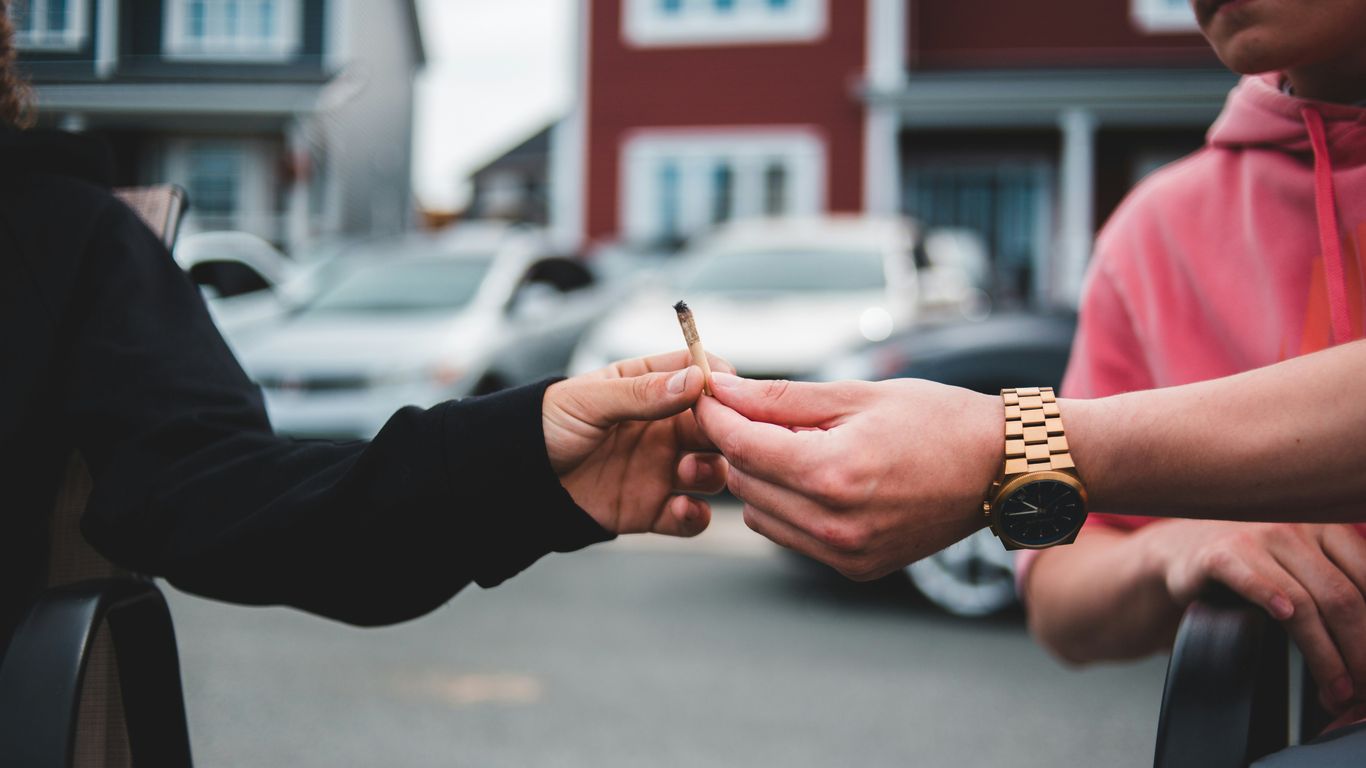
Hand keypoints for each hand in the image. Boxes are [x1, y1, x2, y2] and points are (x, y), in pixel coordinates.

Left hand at [543, 350, 732, 536]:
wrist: (515, 483)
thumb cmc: (545, 426)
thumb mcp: (589, 401)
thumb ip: (641, 393)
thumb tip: (694, 380)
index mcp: (649, 387)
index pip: (699, 373)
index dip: (718, 381)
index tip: (726, 394)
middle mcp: (663, 427)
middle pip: (715, 425)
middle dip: (724, 432)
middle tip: (719, 438)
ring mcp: (660, 468)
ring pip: (712, 471)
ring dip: (711, 472)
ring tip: (688, 472)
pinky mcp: (652, 508)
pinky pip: (689, 516)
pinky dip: (694, 516)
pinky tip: (682, 509)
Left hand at [694, 373, 1000, 579]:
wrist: (999, 468)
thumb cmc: (935, 419)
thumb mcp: (856, 394)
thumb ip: (781, 398)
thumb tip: (720, 388)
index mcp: (833, 474)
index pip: (742, 446)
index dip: (716, 415)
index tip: (707, 392)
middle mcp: (834, 524)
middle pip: (743, 482)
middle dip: (737, 443)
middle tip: (750, 410)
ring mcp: (845, 554)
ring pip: (760, 514)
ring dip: (760, 478)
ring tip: (795, 443)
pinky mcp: (856, 568)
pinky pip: (792, 536)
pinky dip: (788, 505)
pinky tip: (816, 476)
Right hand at [1143, 520, 1365, 712]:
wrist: (1182, 551)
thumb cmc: (1254, 565)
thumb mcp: (1304, 565)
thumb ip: (1339, 588)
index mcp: (1326, 528)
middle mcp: (1294, 528)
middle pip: (1340, 597)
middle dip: (1358, 650)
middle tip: (1362, 689)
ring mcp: (1255, 538)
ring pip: (1302, 601)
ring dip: (1324, 653)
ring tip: (1335, 688)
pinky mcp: (1218, 555)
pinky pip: (1249, 579)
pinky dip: (1268, 596)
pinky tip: (1282, 616)